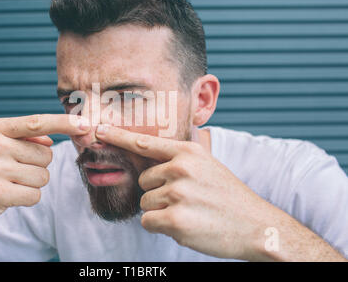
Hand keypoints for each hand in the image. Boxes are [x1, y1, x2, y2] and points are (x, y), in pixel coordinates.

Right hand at [0, 114, 89, 220]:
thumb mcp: (1, 142)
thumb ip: (28, 136)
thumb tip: (53, 138)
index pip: (37, 122)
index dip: (64, 123)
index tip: (86, 124)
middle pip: (46, 155)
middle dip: (38, 164)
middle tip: (15, 168)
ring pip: (43, 177)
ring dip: (33, 182)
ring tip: (11, 181)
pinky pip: (35, 195)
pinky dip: (28, 197)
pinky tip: (9, 194)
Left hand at [95, 124, 280, 260]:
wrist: (257, 226)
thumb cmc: (229, 197)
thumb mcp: (209, 165)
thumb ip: (184, 156)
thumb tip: (168, 150)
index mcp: (188, 152)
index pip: (144, 143)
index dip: (119, 136)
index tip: (98, 130)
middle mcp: (180, 168)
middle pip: (143, 181)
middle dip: (158, 193)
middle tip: (187, 200)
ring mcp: (178, 193)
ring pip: (145, 203)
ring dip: (161, 212)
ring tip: (190, 212)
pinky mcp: (175, 219)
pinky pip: (149, 221)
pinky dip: (162, 227)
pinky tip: (186, 225)